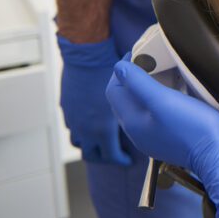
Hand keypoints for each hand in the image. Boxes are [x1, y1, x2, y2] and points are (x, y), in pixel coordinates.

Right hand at [57, 35, 131, 165]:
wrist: (87, 56)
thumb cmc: (113, 75)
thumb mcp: (130, 96)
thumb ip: (135, 111)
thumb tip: (152, 117)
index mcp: (102, 129)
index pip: (111, 156)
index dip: (121, 161)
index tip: (128, 161)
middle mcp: (85, 128)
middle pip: (91, 155)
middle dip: (103, 159)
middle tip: (113, 156)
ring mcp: (73, 119)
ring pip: (78, 142)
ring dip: (89, 144)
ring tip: (100, 142)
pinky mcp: (67, 108)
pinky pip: (72, 125)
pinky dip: (81, 129)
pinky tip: (90, 123)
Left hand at [106, 56, 218, 217]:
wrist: (217, 154)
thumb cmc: (192, 126)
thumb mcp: (164, 100)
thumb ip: (138, 83)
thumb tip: (119, 67)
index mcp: (131, 122)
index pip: (114, 90)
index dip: (122, 69)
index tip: (139, 54)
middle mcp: (137, 132)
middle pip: (125, 98)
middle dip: (133, 77)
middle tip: (151, 61)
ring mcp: (152, 138)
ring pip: (140, 107)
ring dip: (147, 88)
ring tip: (163, 74)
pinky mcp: (167, 140)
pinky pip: (154, 115)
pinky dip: (158, 100)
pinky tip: (173, 94)